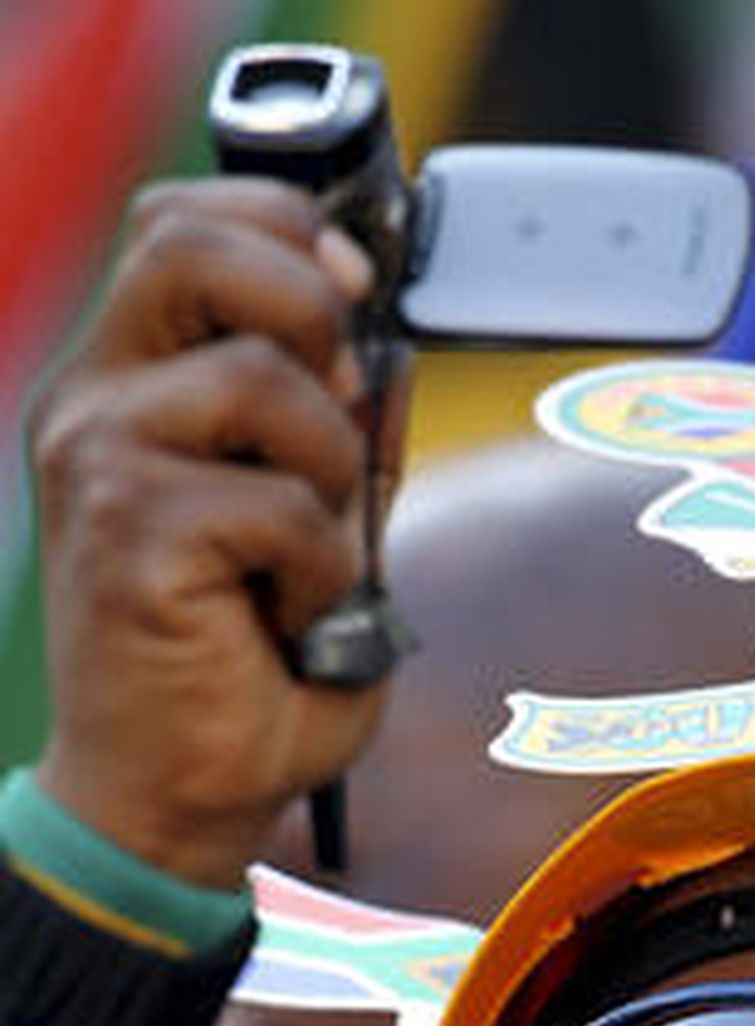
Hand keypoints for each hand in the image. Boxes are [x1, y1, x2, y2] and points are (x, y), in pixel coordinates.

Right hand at [28, 179, 407, 889]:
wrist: (175, 800)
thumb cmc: (244, 675)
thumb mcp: (314, 531)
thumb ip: (337, 438)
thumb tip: (387, 353)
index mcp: (129, 385)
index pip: (180, 226)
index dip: (280, 227)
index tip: (355, 283)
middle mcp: (95, 404)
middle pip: (189, 245)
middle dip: (308, 307)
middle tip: (345, 402)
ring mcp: (99, 459)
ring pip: (259, 379)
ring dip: (333, 470)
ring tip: (316, 560)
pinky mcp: (125, 530)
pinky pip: (277, 501)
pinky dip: (323, 565)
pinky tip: (296, 619)